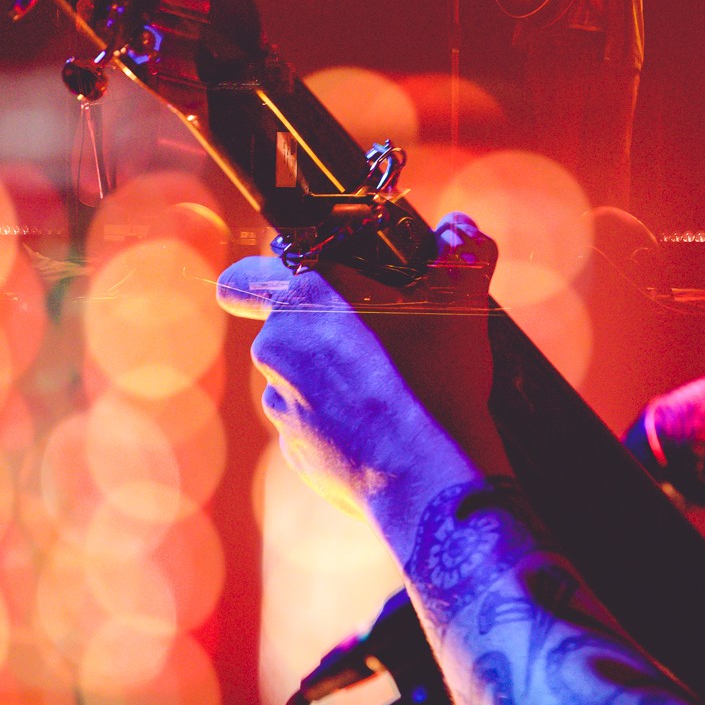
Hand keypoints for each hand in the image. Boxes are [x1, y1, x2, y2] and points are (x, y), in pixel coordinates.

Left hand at [219, 214, 507, 514]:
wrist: (429, 476)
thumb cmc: (436, 378)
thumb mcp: (462, 301)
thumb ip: (462, 252)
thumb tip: (462, 228)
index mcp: (303, 298)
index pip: (242, 280)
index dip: (264, 282)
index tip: (302, 292)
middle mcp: (276, 350)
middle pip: (286, 332)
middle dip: (322, 337)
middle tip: (380, 346)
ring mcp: (282, 407)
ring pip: (300, 382)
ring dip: (333, 383)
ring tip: (391, 395)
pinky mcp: (296, 453)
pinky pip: (313, 429)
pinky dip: (340, 428)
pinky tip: (385, 434)